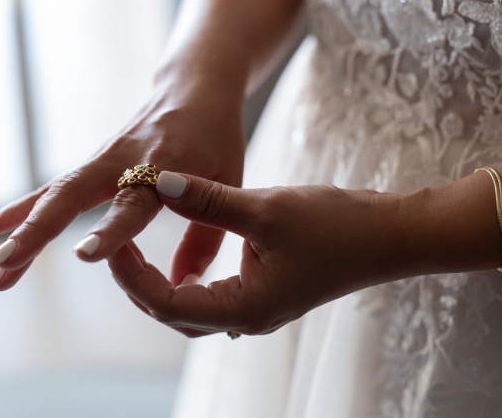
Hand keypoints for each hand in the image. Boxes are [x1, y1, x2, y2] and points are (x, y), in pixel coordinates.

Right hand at [0, 97, 245, 290]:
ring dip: (22, 231)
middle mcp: (126, 160)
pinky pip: (54, 187)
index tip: (84, 254)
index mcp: (166, 167)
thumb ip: (206, 236)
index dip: (111, 229)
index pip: (134, 202)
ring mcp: (104, 159)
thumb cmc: (217, 137)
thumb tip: (182, 287)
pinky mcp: (94, 162)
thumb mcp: (229, 181)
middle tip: (4, 265)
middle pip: (73, 195)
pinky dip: (23, 207)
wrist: (196, 87)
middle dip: (37, 232)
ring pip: (55, 194)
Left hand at [108, 172, 414, 336]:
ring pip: (193, 306)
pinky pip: (214, 294)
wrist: (390, 235)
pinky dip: (189, 278)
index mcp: (243, 307)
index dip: (131, 276)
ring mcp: (258, 308)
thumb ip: (208, 199)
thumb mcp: (265, 207)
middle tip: (116, 247)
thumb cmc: (336, 225)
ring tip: (138, 251)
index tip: (111, 245)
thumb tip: (158, 183)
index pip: (167, 303)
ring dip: (161, 283)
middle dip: (139, 283)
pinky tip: (183, 252)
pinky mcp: (268, 293)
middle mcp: (247, 318)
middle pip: (174, 312)